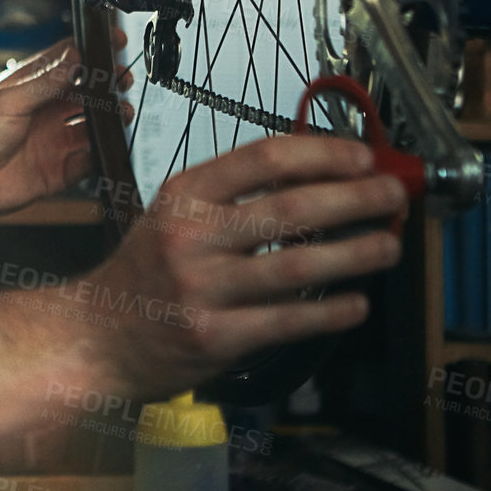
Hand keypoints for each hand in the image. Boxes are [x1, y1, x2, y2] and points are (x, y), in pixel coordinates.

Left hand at [0, 34, 131, 226]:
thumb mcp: (7, 100)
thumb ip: (44, 82)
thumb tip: (74, 58)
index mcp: (29, 86)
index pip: (67, 61)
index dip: (91, 50)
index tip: (114, 42)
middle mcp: (44, 110)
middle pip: (87, 92)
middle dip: (108, 84)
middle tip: (123, 80)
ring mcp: (53, 138)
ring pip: (93, 125)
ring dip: (110, 118)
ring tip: (121, 111)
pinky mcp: (59, 168)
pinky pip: (89, 160)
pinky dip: (103, 153)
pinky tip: (108, 145)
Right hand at [70, 134, 408, 402]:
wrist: (96, 337)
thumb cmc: (145, 272)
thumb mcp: (172, 216)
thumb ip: (232, 198)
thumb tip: (318, 180)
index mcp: (183, 195)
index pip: (263, 158)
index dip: (323, 154)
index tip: (363, 157)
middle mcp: (191, 236)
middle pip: (292, 208)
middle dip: (356, 198)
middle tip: (394, 193)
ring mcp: (203, 288)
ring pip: (300, 265)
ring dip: (358, 253)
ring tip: (389, 245)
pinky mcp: (217, 337)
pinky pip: (290, 320)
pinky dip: (333, 311)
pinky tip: (357, 304)